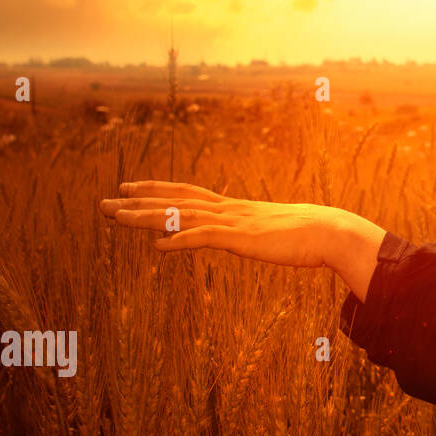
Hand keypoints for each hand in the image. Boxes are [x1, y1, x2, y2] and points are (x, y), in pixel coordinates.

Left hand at [100, 180, 386, 301]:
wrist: (331, 231)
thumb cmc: (311, 234)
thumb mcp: (278, 232)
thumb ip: (261, 233)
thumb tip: (262, 237)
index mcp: (236, 209)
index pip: (188, 194)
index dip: (158, 190)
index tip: (130, 188)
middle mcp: (229, 210)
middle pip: (175, 202)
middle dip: (137, 203)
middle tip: (104, 203)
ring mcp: (234, 222)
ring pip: (181, 216)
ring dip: (145, 217)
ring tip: (114, 217)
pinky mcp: (242, 238)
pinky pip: (204, 238)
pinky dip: (179, 241)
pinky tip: (157, 248)